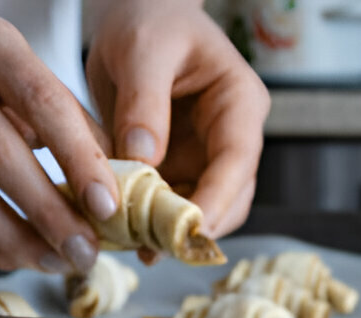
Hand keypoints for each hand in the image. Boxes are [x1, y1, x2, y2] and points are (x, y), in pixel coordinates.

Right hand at [0, 13, 120, 273]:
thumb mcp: (33, 80)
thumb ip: (75, 128)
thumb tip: (117, 193)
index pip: (41, 103)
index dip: (78, 160)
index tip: (106, 206)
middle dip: (48, 213)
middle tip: (84, 250)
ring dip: (16, 240)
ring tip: (55, 260)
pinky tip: (17, 256)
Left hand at [85, 0, 270, 239]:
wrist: (135, 18)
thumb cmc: (148, 19)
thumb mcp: (142, 49)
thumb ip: (144, 101)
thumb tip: (144, 159)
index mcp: (238, 102)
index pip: (237, 160)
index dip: (218, 200)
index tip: (191, 229)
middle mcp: (229, 136)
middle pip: (229, 199)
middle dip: (195, 227)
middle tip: (155, 250)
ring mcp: (203, 158)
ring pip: (200, 211)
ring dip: (171, 234)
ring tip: (135, 249)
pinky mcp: (176, 170)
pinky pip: (168, 207)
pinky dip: (149, 225)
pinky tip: (122, 236)